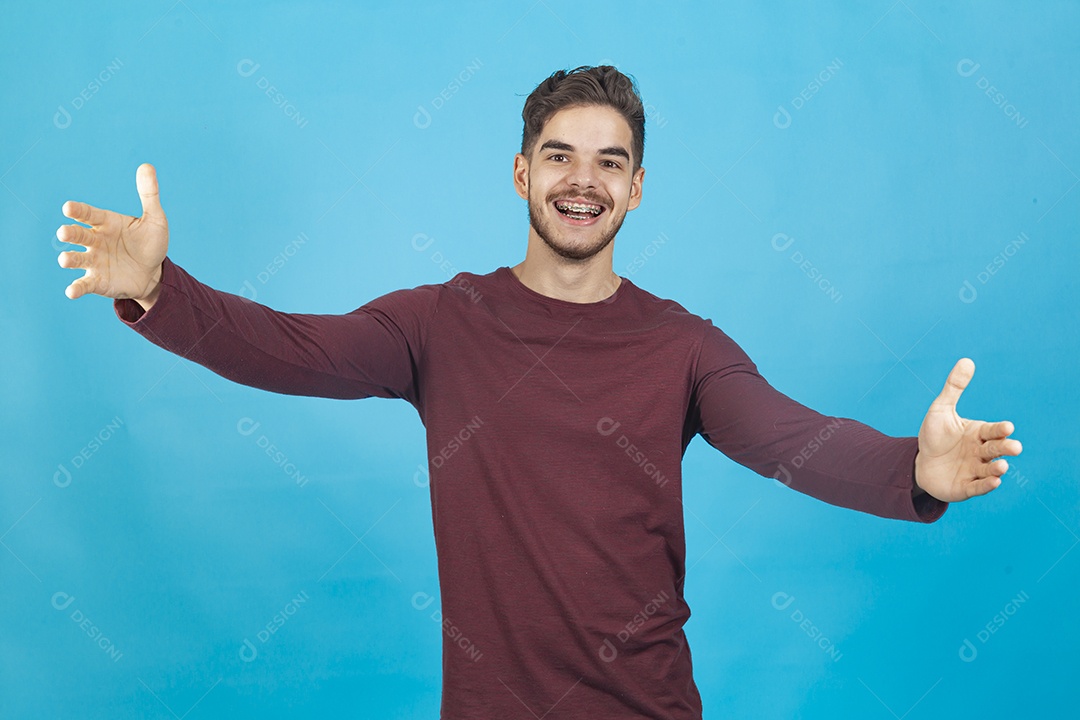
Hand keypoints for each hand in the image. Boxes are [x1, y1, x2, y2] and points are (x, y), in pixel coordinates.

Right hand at [57, 163, 168, 307]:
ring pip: (76, 258)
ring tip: (65, 260)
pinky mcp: (97, 281)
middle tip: (65, 232)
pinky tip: (71, 292)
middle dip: (70, 233)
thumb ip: (149, 194)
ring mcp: (94, 261)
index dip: (78, 211)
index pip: (88, 214)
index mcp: (105, 222)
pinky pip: (83, 284)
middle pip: (78, 234)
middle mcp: (95, 240)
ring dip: (69, 258)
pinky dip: (76, 287)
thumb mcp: (155, 219)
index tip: (68, 207)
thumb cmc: (150, 243)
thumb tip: (146, 166)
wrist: (155, 273)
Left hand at [914, 358, 1021, 501]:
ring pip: (990, 469)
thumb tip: (967, 360)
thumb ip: (954, 388)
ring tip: (1002, 466)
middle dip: (1005, 447)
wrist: (919, 463)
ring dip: (997, 468)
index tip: (1007, 427)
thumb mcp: (941, 410)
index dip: (999, 429)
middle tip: (1014, 447)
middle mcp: (981, 452)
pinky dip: (987, 485)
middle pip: (996, 449)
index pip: (992, 430)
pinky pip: (978, 487)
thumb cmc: (934, 435)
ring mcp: (975, 470)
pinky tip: (995, 482)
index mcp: (978, 433)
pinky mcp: (966, 487)